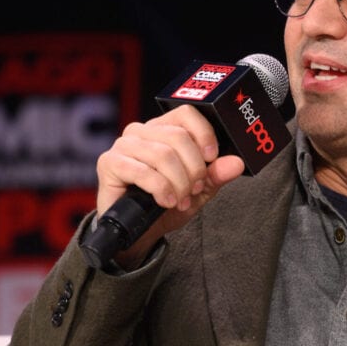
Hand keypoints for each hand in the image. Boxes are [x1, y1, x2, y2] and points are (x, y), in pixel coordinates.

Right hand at [95, 105, 244, 265]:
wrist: (139, 231)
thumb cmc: (166, 205)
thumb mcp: (199, 191)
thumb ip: (216, 175)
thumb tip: (236, 163)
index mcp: (163, 129)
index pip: (186, 114)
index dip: (204, 134)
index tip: (211, 159)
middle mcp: (142, 131)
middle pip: (177, 136)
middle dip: (193, 168)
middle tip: (194, 190)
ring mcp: (124, 145)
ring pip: (163, 154)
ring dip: (178, 182)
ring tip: (180, 200)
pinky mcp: (109, 162)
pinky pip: (143, 171)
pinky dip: (160, 188)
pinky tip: (166, 201)